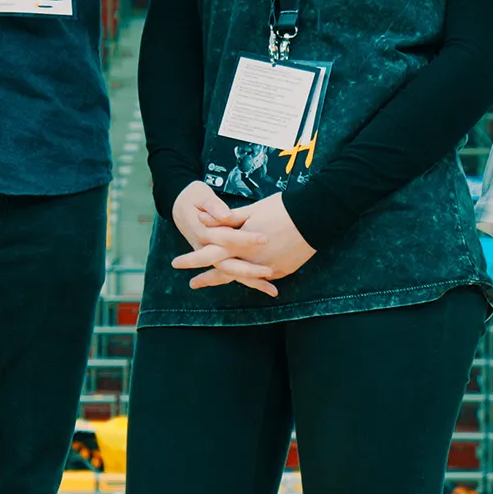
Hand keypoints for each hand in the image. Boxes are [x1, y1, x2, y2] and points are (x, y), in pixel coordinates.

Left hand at [171, 188, 316, 291]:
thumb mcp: (253, 209)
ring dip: (229, 281)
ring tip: (218, 285)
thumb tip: (204, 221)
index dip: (192, 259)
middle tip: (193, 284)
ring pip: (243, 278)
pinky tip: (248, 278)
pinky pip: (263, 277)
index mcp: (240, 243)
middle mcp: (251, 259)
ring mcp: (268, 268)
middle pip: (223, 272)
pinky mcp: (282, 271)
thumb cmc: (282, 208)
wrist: (315, 218)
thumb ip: (227, 219)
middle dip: (207, 278)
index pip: (209, 253)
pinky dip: (254, 278)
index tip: (176, 263)